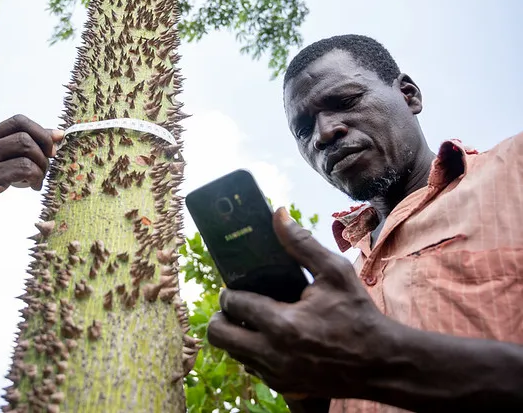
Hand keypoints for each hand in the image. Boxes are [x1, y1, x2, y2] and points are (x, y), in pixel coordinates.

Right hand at [0, 114, 62, 243]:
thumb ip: (4, 157)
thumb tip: (37, 150)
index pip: (16, 121)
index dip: (40, 129)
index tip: (54, 141)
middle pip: (23, 130)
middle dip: (44, 144)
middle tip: (49, 161)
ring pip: (25, 146)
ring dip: (40, 163)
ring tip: (37, 179)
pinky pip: (22, 168)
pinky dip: (34, 177)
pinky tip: (32, 187)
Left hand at [207, 207, 390, 398]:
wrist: (384, 363)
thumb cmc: (360, 315)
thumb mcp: (335, 273)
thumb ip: (302, 243)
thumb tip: (278, 215)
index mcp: (282, 324)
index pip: (233, 304)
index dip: (228, 292)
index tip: (235, 287)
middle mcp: (273, 353)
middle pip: (218, 334)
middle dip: (221, 315)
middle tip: (235, 306)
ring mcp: (277, 374)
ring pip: (233, 353)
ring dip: (236, 335)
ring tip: (253, 320)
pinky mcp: (285, 388)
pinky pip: (252, 369)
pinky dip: (254, 353)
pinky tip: (271, 339)